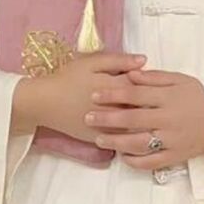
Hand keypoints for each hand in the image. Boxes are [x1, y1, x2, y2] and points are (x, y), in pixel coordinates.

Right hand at [10, 51, 146, 140]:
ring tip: (153, 119)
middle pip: (142, 108)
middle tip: (160, 102)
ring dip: (147, 124)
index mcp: (113, 87)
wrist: (44, 102)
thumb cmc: (68, 78)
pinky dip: (133, 140)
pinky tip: (141, 135)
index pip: (143, 86)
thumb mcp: (91, 63)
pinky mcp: (100, 139)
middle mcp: (113, 109)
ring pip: (135, 129)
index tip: (157, 83)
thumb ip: (118, 60)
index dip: (152, 84)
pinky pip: (122, 143)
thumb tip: (144, 60)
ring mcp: (107, 127)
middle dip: (153, 106)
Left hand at [84, 69, 203, 171]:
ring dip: (116, 141)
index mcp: (169, 98)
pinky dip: (135, 161)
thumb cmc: (200, 96)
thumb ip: (154, 78)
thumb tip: (129, 74)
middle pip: (132, 119)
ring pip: (138, 143)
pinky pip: (151, 162)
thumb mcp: (180, 80)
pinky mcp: (176, 156)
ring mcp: (172, 140)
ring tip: (99, 138)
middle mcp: (169, 119)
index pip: (135, 95)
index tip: (94, 95)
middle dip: (107, 118)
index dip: (113, 94)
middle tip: (87, 117)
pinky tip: (121, 156)